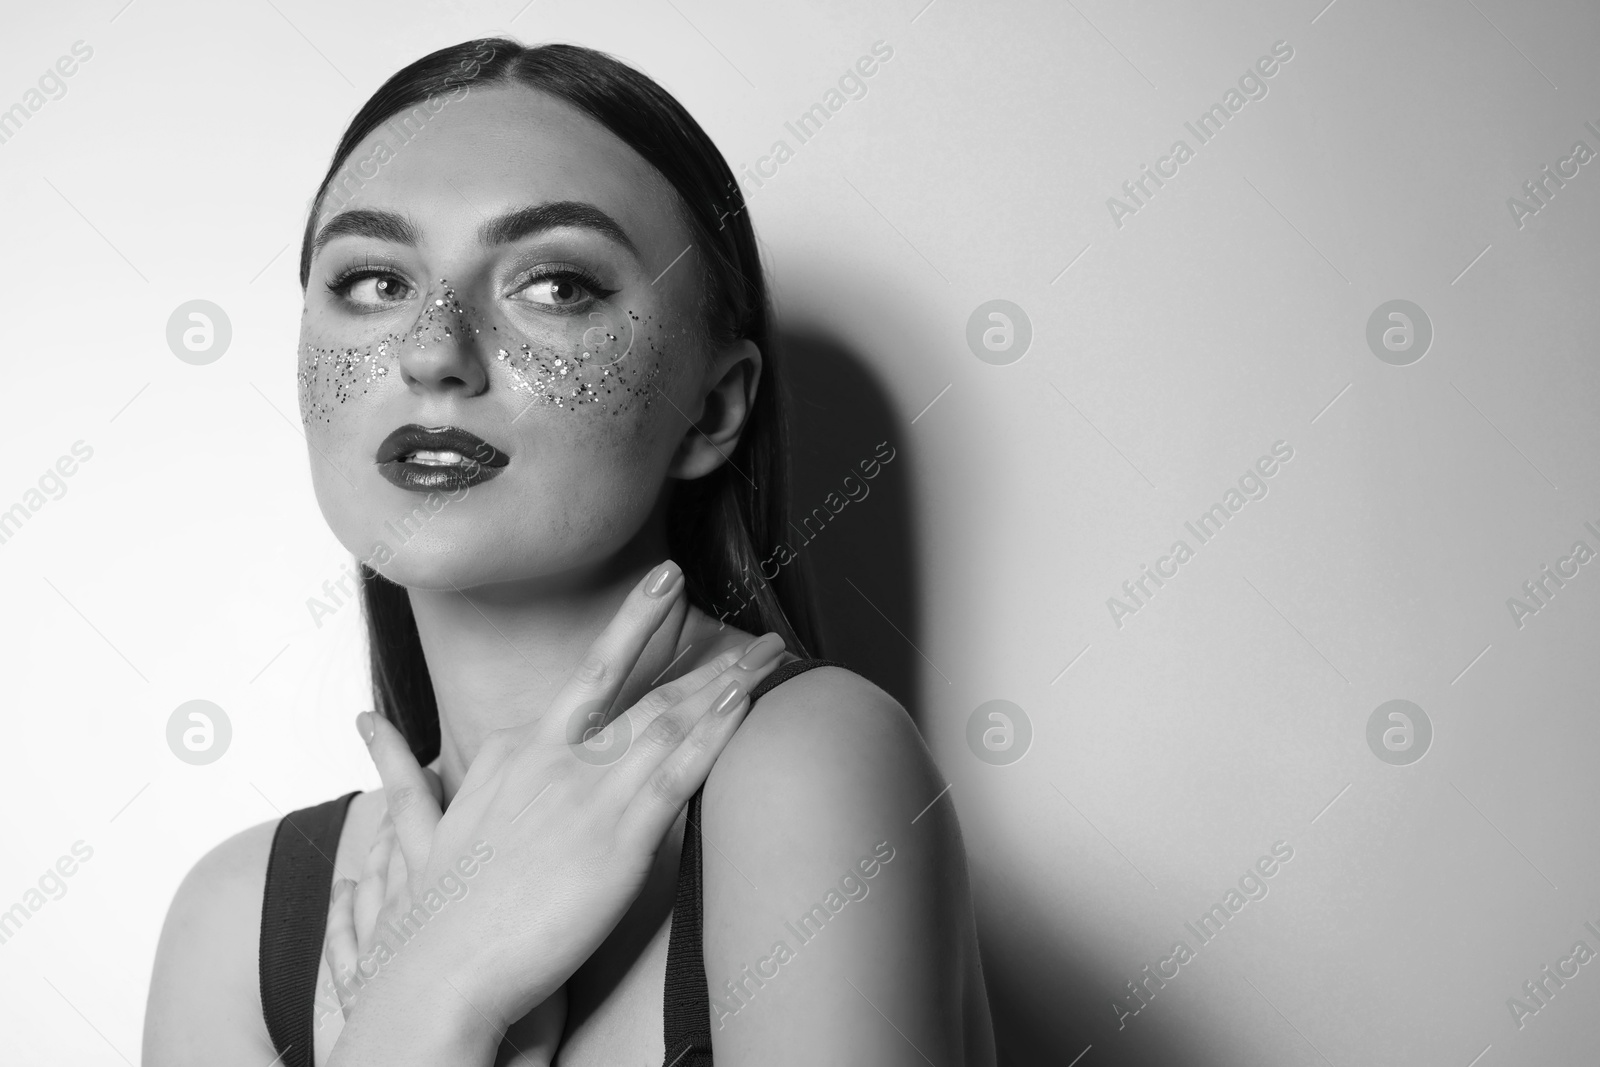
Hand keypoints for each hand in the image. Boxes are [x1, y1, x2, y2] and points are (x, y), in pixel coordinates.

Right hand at [337, 559, 788, 1047]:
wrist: (436, 969)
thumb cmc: (435, 911)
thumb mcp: (417, 825)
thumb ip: (409, 772)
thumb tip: (368, 727)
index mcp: (512, 751)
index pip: (585, 685)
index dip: (632, 637)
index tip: (664, 592)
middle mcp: (549, 758)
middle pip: (631, 686)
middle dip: (681, 640)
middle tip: (712, 598)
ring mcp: (584, 794)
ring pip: (667, 720)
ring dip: (725, 682)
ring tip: (770, 652)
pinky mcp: (615, 838)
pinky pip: (676, 773)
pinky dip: (714, 733)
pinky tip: (742, 702)